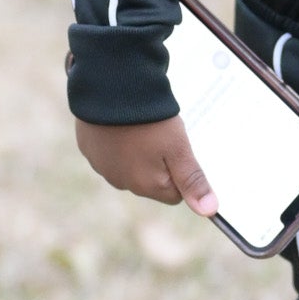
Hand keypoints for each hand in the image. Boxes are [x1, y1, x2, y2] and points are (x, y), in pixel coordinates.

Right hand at [74, 114, 217, 216]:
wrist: (111, 88)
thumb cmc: (150, 121)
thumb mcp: (178, 148)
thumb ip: (192, 180)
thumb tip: (209, 211)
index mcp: (145, 186)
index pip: (174, 194)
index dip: (181, 173)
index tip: (181, 150)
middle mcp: (121, 182)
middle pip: (150, 181)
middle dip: (160, 163)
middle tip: (163, 135)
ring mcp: (102, 166)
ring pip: (129, 167)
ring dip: (137, 153)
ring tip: (143, 126)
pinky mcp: (89, 148)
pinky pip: (109, 152)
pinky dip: (117, 141)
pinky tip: (123, 122)